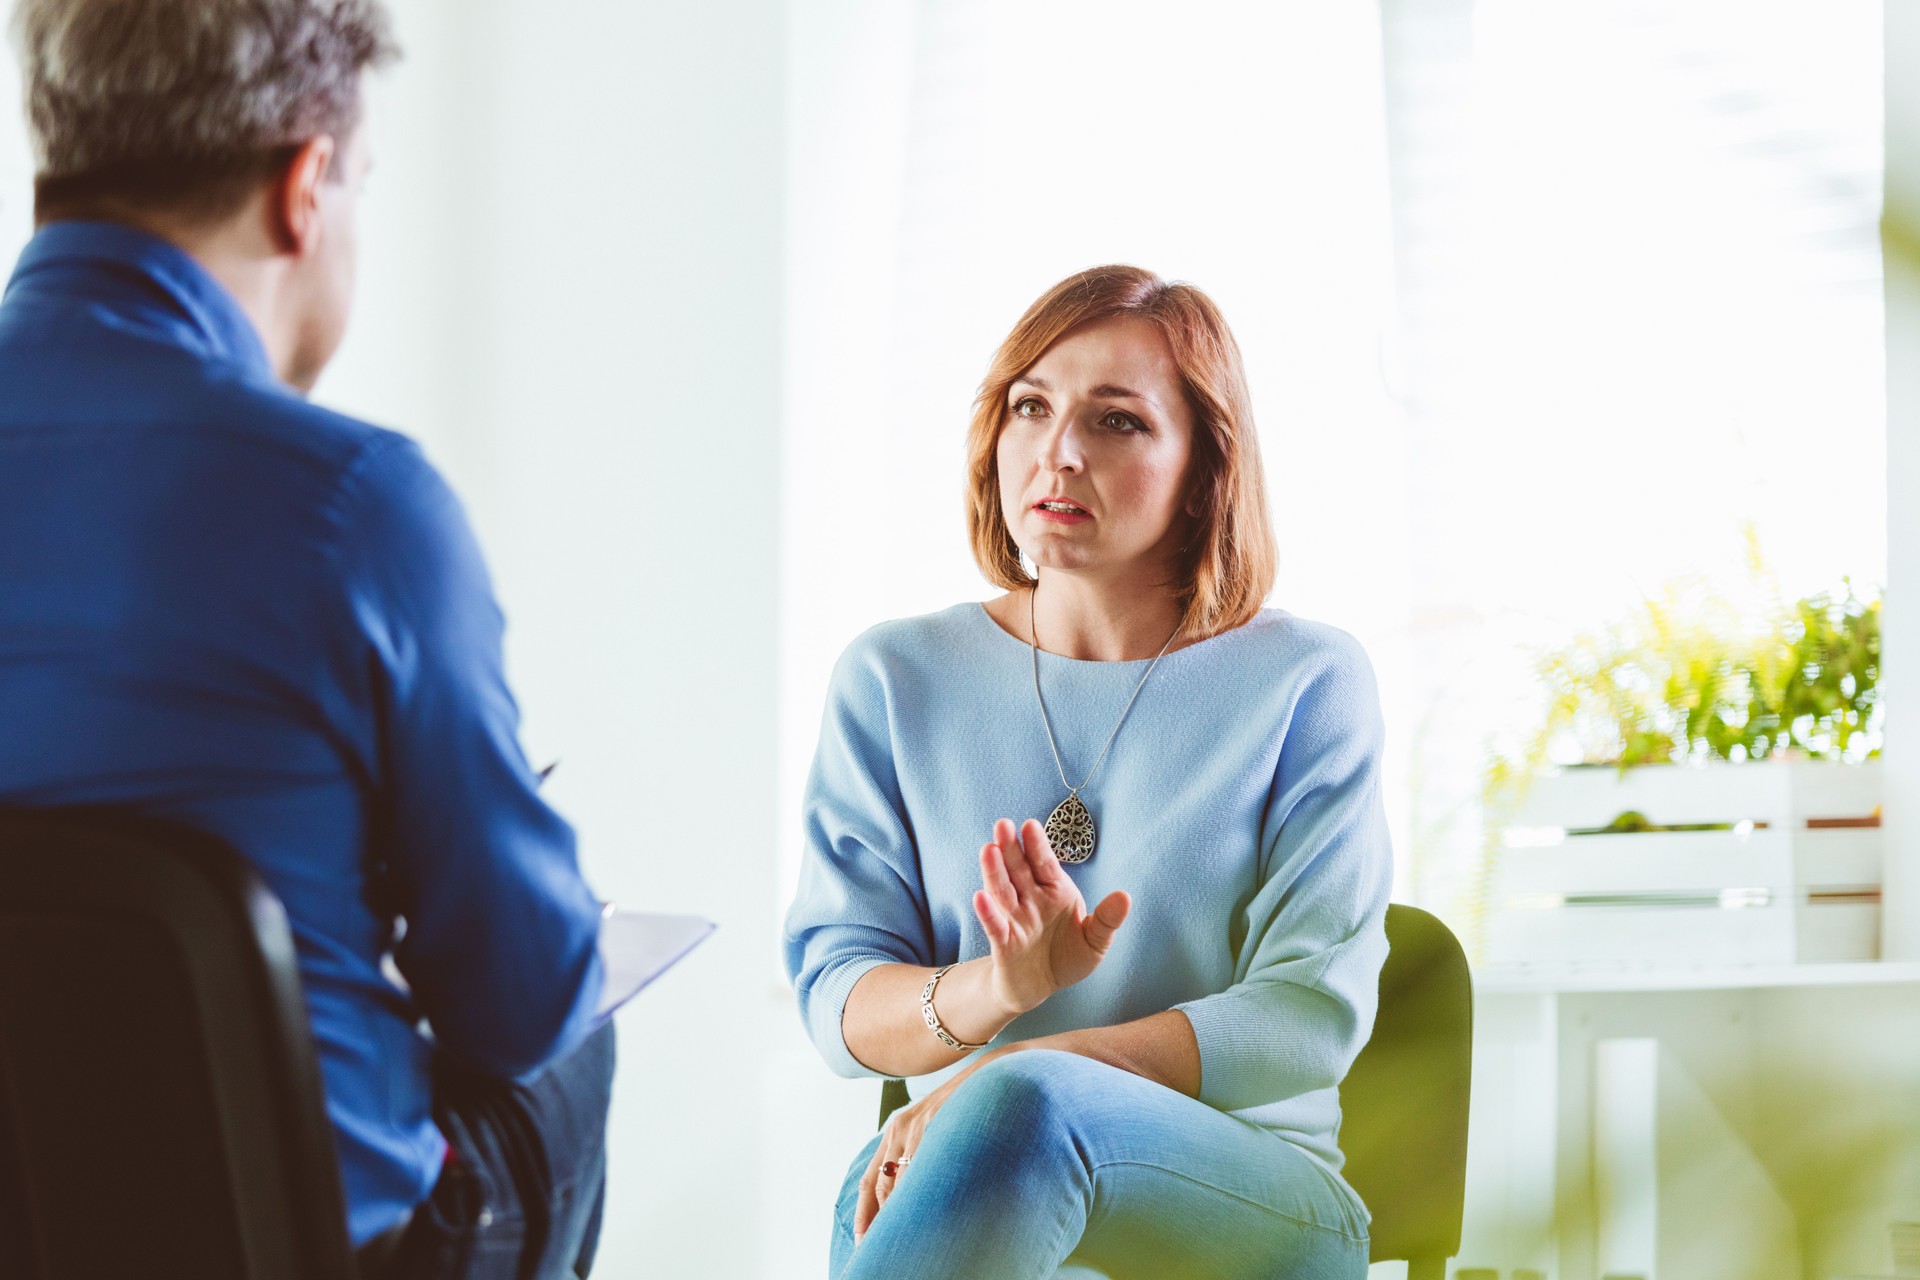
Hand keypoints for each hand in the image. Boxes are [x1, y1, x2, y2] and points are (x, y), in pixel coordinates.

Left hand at [854, 1049, 998, 1243]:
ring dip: (898, 1212)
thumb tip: (914, 1192)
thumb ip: (920, 1153)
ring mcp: (916, 1126)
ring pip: (899, 1181)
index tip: (860, 1240)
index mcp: (895, 1132)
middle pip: (880, 1186)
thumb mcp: (934, 1127)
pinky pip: (922, 1167)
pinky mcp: (934, 1123)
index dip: (863, 1212)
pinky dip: (919, 1192)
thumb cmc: (964, 1105)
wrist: (988, 1073)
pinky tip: (923, 1210)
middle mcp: (898, 1129)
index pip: (870, 1179)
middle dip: (878, 1220)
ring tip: (902, 1239)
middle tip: (877, 1248)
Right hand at [973, 817, 1129, 1016]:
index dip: (1037, 845)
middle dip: (1010, 848)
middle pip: (1019, 870)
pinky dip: (988, 912)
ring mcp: (1015, 919)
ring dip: (994, 871)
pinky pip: (995, 925)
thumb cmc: (1068, 956)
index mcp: (1055, 891)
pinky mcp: (1003, 943)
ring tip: (988, 850)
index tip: (1030, 825)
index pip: (1044, 864)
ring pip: (1002, 891)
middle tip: (1003, 825)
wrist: (1041, 986)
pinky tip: (981, 897)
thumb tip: (1125, 896)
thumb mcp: (1095, 940)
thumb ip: (1107, 919)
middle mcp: (1031, 900)